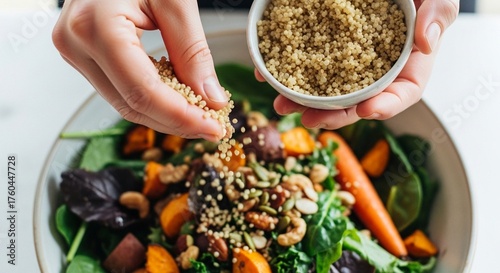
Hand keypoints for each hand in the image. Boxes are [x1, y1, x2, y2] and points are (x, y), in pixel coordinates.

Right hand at [53, 0, 228, 141]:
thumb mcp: (175, 0)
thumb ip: (193, 51)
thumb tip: (212, 98)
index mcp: (96, 26)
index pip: (142, 92)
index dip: (182, 117)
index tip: (215, 129)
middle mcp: (76, 44)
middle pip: (132, 105)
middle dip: (177, 122)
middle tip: (214, 127)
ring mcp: (75, 51)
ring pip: (124, 104)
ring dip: (166, 115)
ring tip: (201, 116)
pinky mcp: (83, 55)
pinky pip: (120, 89)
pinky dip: (153, 100)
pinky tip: (179, 100)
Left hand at [262, 0, 458, 128]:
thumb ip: (438, 14)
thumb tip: (427, 42)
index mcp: (407, 63)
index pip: (403, 93)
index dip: (385, 106)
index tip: (365, 111)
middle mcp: (377, 68)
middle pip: (357, 100)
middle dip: (332, 115)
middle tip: (308, 119)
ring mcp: (349, 60)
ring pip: (328, 88)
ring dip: (303, 100)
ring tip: (281, 103)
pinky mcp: (326, 47)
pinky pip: (308, 63)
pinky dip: (288, 70)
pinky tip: (268, 74)